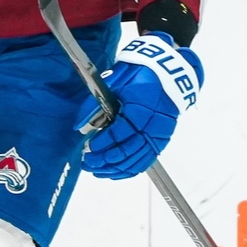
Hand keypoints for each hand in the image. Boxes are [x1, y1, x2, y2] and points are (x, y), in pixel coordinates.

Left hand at [78, 32, 203, 179]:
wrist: (166, 73)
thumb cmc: (138, 74)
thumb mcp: (114, 83)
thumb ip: (95, 105)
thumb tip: (80, 126)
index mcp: (140, 110)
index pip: (118, 134)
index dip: (102, 143)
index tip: (87, 147)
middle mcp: (151, 127)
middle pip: (126, 152)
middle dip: (104, 160)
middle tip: (87, 162)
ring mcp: (158, 136)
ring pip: (134, 161)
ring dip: (113, 168)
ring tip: (95, 170)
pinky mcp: (161, 142)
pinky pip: (144, 162)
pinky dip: (128, 170)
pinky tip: (113, 173)